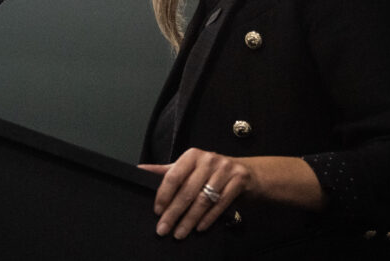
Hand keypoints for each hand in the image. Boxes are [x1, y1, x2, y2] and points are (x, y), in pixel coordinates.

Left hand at [138, 148, 253, 239]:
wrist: (249, 174)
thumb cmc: (214, 172)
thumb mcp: (190, 168)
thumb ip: (166, 171)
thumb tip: (140, 169)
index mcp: (193, 155)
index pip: (173, 176)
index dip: (164, 195)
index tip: (157, 211)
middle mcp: (209, 159)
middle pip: (187, 190)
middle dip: (173, 213)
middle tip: (163, 229)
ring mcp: (225, 169)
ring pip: (203, 199)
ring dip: (189, 219)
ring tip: (179, 233)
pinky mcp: (239, 180)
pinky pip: (220, 203)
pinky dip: (208, 218)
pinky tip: (199, 228)